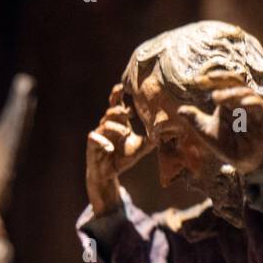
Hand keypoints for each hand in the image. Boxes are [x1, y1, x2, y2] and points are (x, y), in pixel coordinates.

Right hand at [86, 84, 153, 215]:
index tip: (125, 87)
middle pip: (111, 111)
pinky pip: (94, 138)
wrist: (108, 175)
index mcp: (118, 122)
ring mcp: (99, 135)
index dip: (118, 94)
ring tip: (125, 132)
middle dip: (119, 110)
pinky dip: (103, 141)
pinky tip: (111, 148)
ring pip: (105, 124)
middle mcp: (107, 126)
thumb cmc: (122, 158)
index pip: (116, 104)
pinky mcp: (92, 146)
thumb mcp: (141, 147)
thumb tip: (170, 133)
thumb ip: (151, 139)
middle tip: (129, 113)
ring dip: (116, 127)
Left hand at [175, 81, 262, 174]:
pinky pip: (261, 106)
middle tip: (211, 92)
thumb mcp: (205, 130)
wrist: (239, 160)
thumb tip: (180, 110)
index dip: (212, 79)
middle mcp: (241, 101)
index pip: (222, 83)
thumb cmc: (224, 143)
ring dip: (233, 93)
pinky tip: (241, 104)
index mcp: (228, 100)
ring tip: (218, 98)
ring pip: (247, 92)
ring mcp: (253, 108)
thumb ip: (194, 119)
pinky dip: (252, 103)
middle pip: (235, 83)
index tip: (196, 80)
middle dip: (222, 82)